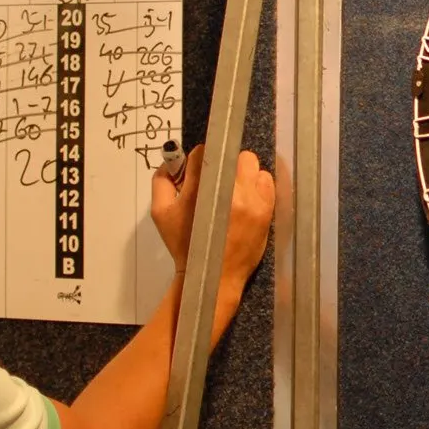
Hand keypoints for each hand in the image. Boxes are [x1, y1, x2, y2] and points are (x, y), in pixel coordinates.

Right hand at [150, 146, 275, 289]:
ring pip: (252, 165)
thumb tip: (172, 161)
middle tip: (218, 181)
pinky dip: (258, 185)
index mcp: (201, 188)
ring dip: (243, 173)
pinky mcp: (266, 209)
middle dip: (223, 164)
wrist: (212, 275)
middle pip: (231, 154)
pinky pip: (267, 181)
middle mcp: (229, 190)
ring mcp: (252, 199)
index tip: (200, 174)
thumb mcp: (160, 212)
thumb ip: (162, 181)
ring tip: (234, 191)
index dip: (200, 162)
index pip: (204, 153)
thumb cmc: (184, 244)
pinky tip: (248, 198)